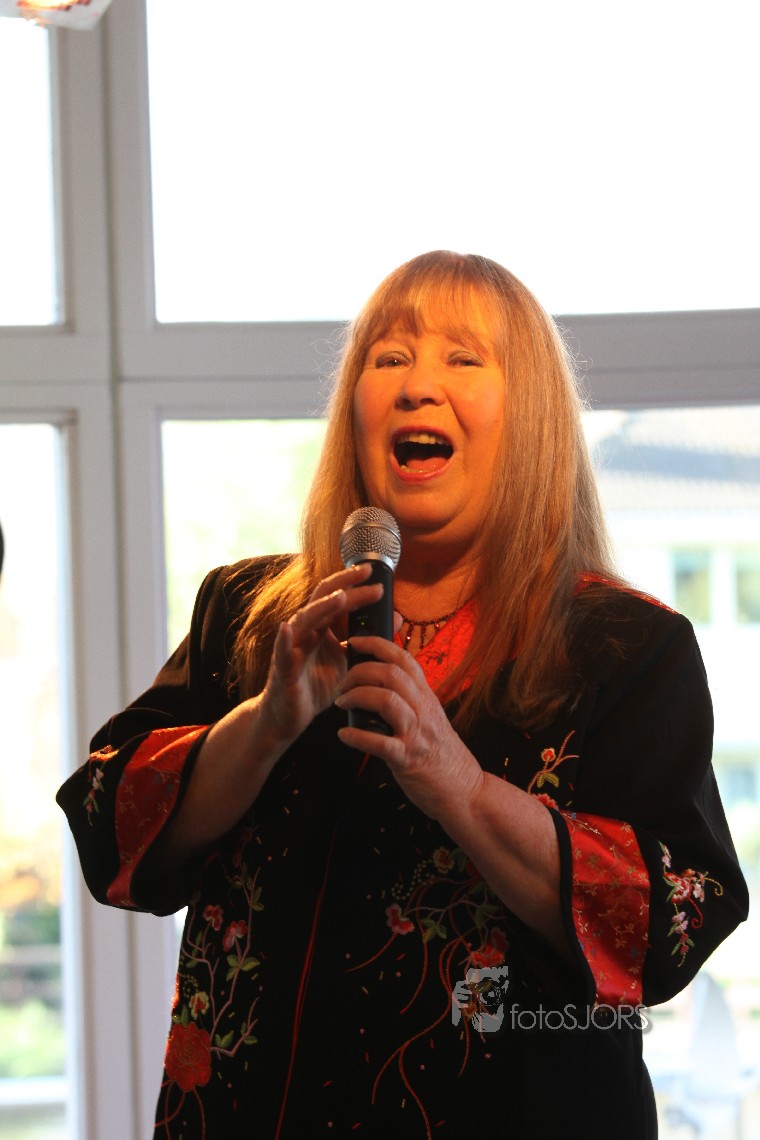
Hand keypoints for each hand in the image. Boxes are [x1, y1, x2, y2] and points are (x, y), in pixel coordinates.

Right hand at [259, 564, 382, 746]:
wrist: (290, 716)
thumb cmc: (315, 686)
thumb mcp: (349, 661)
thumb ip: (368, 640)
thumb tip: (396, 618)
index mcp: (320, 628)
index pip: (336, 597)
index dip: (353, 584)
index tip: (374, 575)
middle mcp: (304, 631)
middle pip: (322, 600)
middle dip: (344, 585)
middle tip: (366, 574)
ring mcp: (291, 648)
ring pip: (304, 620)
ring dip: (321, 608)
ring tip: (341, 598)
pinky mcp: (283, 670)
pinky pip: (282, 652)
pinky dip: (283, 639)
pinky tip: (286, 627)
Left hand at [335, 635, 484, 821]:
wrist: (463, 788)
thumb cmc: (439, 752)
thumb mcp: (429, 715)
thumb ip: (409, 696)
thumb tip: (379, 678)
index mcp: (426, 696)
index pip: (404, 658)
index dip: (377, 644)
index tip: (354, 641)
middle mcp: (423, 709)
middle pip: (392, 674)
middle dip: (360, 672)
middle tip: (342, 683)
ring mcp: (417, 734)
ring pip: (387, 700)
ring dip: (357, 697)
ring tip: (342, 704)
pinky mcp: (408, 759)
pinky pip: (380, 743)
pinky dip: (357, 737)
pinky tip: (343, 735)